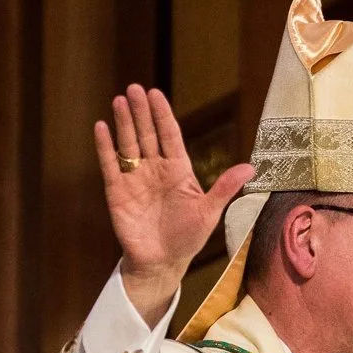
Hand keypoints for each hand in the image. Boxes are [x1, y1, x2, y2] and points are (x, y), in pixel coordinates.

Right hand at [94, 85, 255, 326]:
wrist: (162, 263)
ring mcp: (135, 179)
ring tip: (119, 100)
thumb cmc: (188, 238)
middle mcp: (155, 169)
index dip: (162, 114)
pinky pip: (110, 165)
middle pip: (147, 133)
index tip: (155, 94)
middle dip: (141, 112)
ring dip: (123, 123)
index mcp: (178, 169)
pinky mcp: (117, 192)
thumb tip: (250, 168)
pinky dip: (105, 147)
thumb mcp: (209, 212)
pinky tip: (101, 127)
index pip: (169, 135)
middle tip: (134, 89)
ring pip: (128, 144)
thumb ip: (225, 188)